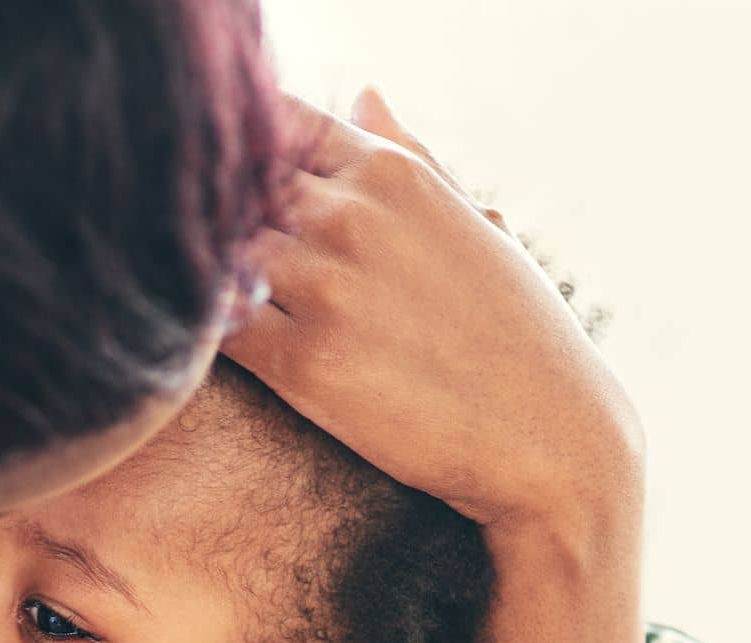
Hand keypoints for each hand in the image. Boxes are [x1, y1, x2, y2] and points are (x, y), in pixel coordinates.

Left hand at [226, 89, 643, 530]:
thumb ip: (410, 157)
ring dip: (202, 274)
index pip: (277, 123)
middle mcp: (354, 218)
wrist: (548, 440)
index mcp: (392, 174)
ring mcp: (327, 289)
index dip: (245, 158)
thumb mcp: (472, 225)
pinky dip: (201, 328)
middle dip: (214, 220)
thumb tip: (364, 94)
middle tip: (203, 261)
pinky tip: (206, 343)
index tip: (242, 198)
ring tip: (203, 306)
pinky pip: (218, 327)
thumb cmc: (518, 336)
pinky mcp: (304, 365)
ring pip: (216, 253)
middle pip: (234, 186)